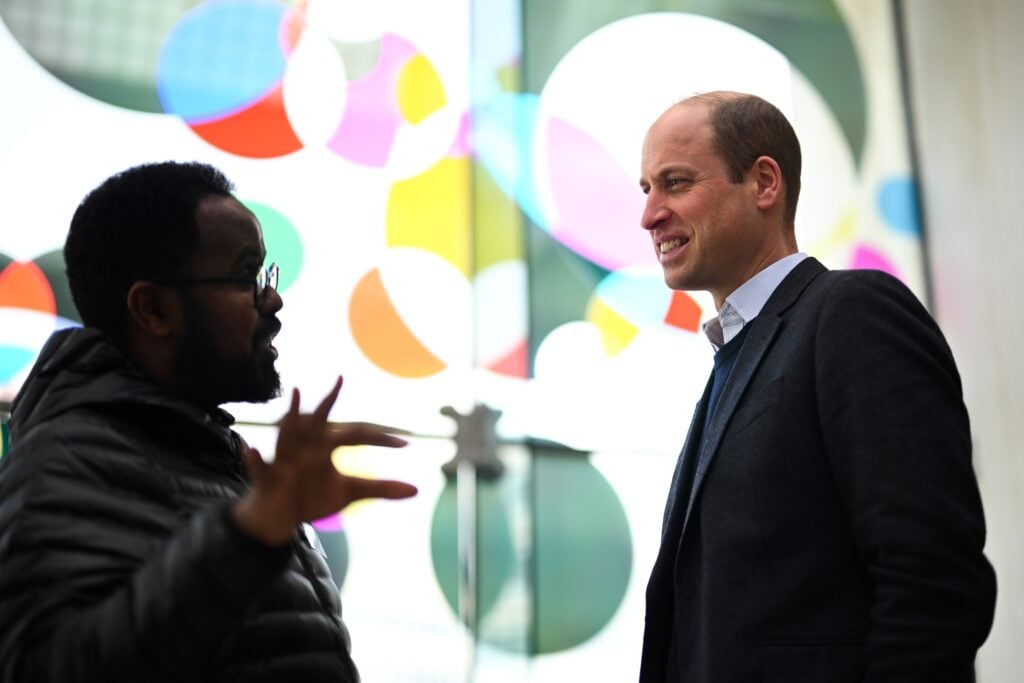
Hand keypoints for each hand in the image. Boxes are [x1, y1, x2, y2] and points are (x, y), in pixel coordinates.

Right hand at [234, 376, 416, 545]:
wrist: (277, 515)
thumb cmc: (312, 496)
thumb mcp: (350, 493)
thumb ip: (381, 489)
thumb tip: (417, 491)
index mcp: (327, 447)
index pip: (357, 435)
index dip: (380, 438)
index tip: (405, 442)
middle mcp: (307, 447)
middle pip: (320, 421)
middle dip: (328, 402)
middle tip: (339, 380)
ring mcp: (285, 461)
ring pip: (288, 436)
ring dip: (290, 416)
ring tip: (294, 393)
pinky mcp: (267, 478)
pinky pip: (261, 467)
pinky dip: (255, 458)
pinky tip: (252, 446)